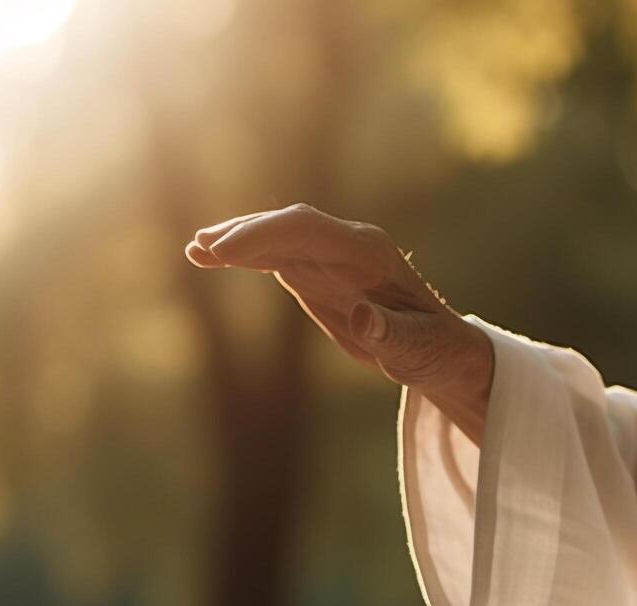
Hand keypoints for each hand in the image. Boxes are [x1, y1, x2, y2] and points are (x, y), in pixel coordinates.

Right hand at [188, 204, 493, 438]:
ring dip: (236, 241)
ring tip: (195, 251)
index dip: (265, 234)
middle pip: (288, 225)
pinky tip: (208, 258)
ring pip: (277, 236)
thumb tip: (363, 320)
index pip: (308, 229)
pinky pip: (275, 256)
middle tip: (201, 250)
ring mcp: (331, 255)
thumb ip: (391, 334)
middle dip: (245, 234)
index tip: (226, 251)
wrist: (440, 348)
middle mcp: (348, 244)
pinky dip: (243, 256)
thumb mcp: (417, 350)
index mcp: (370, 255)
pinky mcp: (317, 271)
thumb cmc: (433, 350)